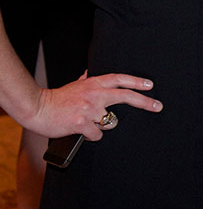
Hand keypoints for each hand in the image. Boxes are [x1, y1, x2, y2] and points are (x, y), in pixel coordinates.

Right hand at [27, 71, 161, 139]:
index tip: (150, 85)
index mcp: (93, 84)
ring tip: (87, 122)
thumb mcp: (75, 85)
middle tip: (158, 106)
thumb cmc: (56, 99)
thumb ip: (85, 81)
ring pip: (110, 122)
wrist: (37, 109)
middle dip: (145, 102)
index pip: (120, 79)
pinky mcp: (82, 123)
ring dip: (102, 126)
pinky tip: (81, 131)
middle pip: (126, 96)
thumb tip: (89, 73)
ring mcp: (89, 109)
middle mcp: (95, 94)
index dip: (136, 81)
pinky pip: (97, 135)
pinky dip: (91, 136)